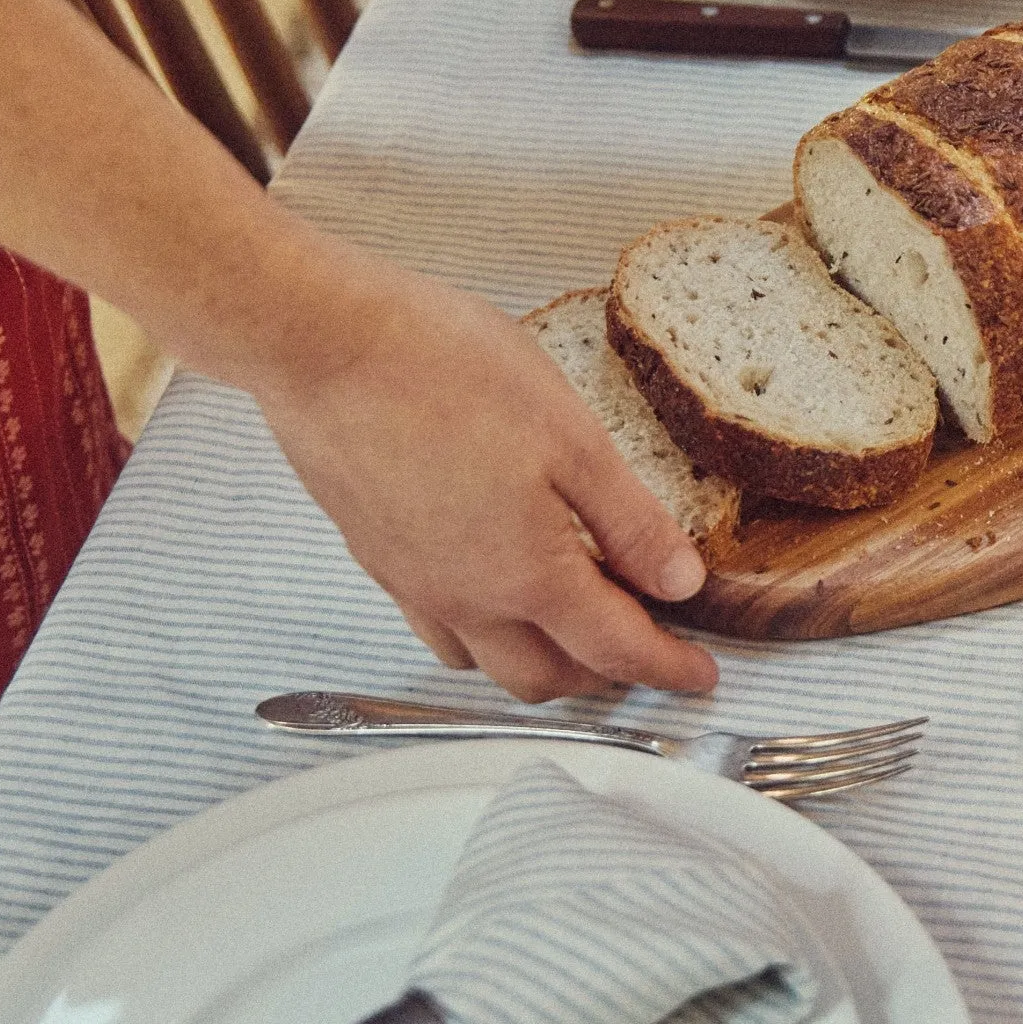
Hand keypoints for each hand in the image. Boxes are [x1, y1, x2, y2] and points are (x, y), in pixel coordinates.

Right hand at [249, 235, 720, 702]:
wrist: (323, 344)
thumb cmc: (441, 370)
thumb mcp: (570, 436)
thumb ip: (629, 521)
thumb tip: (679, 581)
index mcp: (527, 575)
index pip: (615, 650)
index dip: (668, 669)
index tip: (698, 678)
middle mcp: (466, 599)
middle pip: (547, 678)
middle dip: (604, 675)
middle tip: (643, 643)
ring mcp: (413, 584)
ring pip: (485, 664)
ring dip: (539, 661)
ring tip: (571, 619)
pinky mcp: (376, 557)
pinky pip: (436, 629)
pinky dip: (480, 634)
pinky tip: (492, 586)